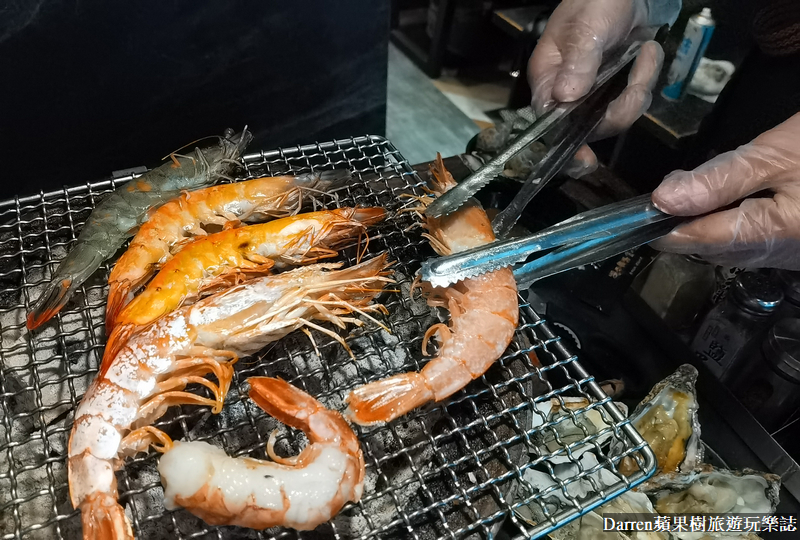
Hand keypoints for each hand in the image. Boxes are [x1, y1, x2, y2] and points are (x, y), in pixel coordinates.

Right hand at [527, 0, 673, 176]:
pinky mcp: (614, 90)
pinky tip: (648, 52)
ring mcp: (591, 94)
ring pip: (615, 117)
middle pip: (588, 127)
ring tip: (646, 54)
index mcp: (547, 78)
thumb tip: (565, 97)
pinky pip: (631, 102)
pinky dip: (645, 79)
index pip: (549, 123)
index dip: (566, 145)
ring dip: (637, 90)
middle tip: (639, 80)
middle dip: (620, 108)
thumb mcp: (588, 26)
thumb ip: (578, 61)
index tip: (585, 160)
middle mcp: (565, 93)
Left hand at [652, 113, 799, 268]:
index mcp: (775, 234)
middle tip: (677, 184)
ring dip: (707, 222)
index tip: (642, 209)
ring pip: (728, 248)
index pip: (699, 241)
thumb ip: (718, 180)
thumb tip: (663, 200)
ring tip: (700, 186)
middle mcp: (780, 254)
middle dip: (686, 221)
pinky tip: (730, 197)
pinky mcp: (793, 246)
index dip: (665, 226)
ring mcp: (788, 254)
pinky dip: (731, 222)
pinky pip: (750, 242)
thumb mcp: (772, 154)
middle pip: (711, 248)